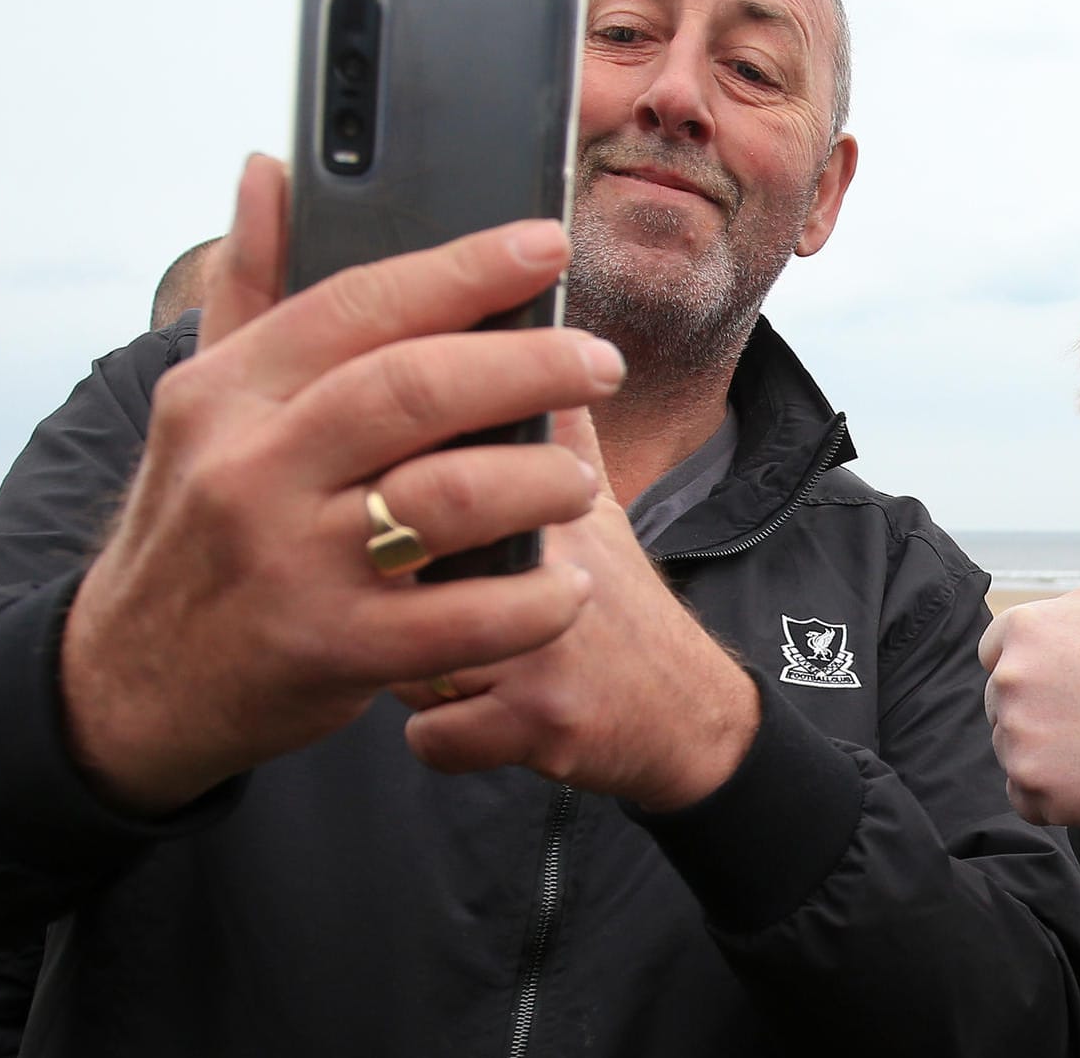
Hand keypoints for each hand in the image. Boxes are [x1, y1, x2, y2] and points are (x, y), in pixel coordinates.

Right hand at [62, 155, 623, 813]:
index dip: (464, 269)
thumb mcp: (200, 404)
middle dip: (529, 365)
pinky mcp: (334, 651)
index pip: (357, 304)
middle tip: (599, 361)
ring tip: (582, 480)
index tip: (547, 246)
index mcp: (225, 394)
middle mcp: (250, 470)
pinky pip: (463, 620)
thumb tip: (271, 170)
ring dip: (542, 480)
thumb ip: (250, 289)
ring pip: (449, 497)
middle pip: (414, 388)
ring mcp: (292, 564)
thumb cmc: (195, 526)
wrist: (133, 683)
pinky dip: (534, 601)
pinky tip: (566, 585)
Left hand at [392, 412, 759, 811]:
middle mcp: (542, 565)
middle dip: (392, 600)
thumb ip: (552, 433)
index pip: (428, 486)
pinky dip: (442, 740)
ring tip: (467, 667)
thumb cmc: (623, 609)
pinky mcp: (537, 719)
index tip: (402, 538)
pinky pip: (432, 736)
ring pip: (400, 660)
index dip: (395, 514)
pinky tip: (479, 721)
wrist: (687, 710)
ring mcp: (540, 645)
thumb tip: (520, 340)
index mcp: (543, 506)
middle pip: (398, 575)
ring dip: (414, 675)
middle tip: (432, 614)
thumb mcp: (598, 507)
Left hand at [979, 438, 1079, 827]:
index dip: (1052, 664)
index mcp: (1023, 627)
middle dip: (1050, 707)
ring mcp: (1018, 737)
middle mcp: (1008, 679)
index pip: (1005, 652)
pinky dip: (1060, 792)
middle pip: (1007, 702)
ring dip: (1054, 750)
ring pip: (1017, 747)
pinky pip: (1027, 794)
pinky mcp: (1034, 789)